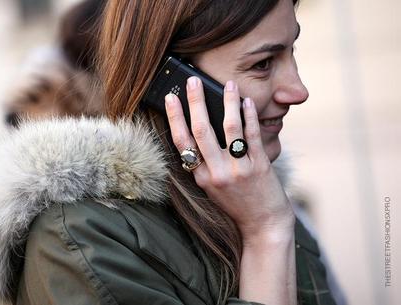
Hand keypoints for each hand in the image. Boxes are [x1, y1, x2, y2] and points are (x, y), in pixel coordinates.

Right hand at [164, 76, 294, 242]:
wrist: (263, 225)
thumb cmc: (237, 204)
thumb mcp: (213, 186)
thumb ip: (205, 163)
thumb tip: (201, 128)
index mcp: (200, 177)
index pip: (182, 142)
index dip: (174, 118)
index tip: (170, 98)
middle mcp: (216, 173)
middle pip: (200, 131)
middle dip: (195, 102)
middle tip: (193, 81)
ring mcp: (238, 169)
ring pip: (228, 128)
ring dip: (227, 102)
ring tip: (229, 83)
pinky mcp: (259, 166)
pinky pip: (252, 135)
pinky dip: (249, 115)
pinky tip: (247, 101)